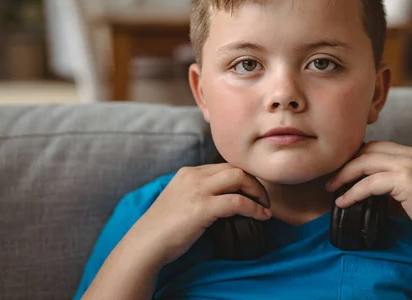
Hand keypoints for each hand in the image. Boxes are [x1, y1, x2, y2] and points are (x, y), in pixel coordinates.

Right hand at [129, 164, 271, 266]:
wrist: (146, 244)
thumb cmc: (163, 229)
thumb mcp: (181, 200)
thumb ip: (199, 193)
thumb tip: (225, 199)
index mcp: (188, 173)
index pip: (224, 166)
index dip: (243, 177)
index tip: (254, 191)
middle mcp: (194, 176)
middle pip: (234, 168)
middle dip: (254, 181)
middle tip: (264, 199)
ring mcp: (198, 190)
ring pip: (239, 178)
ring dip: (258, 191)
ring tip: (265, 207)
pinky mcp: (202, 207)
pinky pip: (237, 201)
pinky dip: (254, 208)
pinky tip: (262, 216)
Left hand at [324, 141, 411, 244]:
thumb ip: (392, 185)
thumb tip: (366, 190)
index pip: (378, 147)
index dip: (357, 156)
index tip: (343, 169)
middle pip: (368, 150)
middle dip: (346, 162)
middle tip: (331, 177)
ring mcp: (409, 165)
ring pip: (365, 162)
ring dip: (344, 175)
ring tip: (331, 188)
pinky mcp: (405, 180)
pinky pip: (369, 182)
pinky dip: (352, 191)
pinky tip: (343, 201)